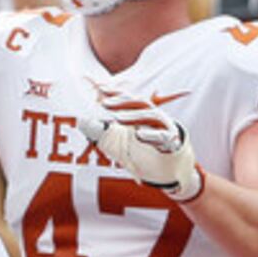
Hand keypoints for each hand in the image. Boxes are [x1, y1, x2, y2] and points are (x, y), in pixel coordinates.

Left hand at [77, 92, 204, 200]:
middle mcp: (156, 117)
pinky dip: (152, 135)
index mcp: (144, 114)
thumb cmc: (145, 150)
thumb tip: (84, 122)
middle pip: (141, 103)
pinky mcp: (173, 143)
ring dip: (135, 116)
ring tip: (118, 118)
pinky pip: (164, 137)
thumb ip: (105, 132)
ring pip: (152, 116)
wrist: (170, 168)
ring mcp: (166, 128)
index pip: (130, 99)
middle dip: (124, 102)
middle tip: (105, 104)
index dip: (116, 93)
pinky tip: (139, 135)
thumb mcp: (122, 142)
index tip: (100, 88)